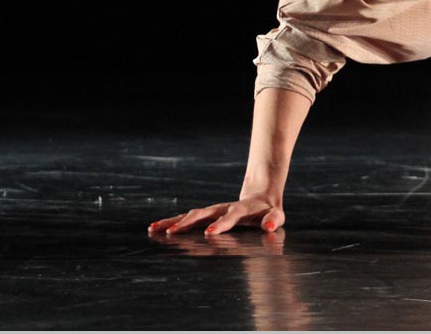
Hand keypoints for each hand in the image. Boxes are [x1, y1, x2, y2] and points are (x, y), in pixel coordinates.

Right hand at [147, 195, 283, 236]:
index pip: (230, 217)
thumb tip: (269, 226)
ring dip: (173, 222)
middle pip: (203, 214)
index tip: (210, 234)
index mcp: (239, 210)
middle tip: (171, 232)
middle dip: (187, 223)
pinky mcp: (206, 215)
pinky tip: (155, 228)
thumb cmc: (269, 211)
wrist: (260, 195)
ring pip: (190, 215)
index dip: (221, 225)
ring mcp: (212, 210)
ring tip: (154, 229)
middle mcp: (222, 208)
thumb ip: (273, 220)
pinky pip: (187, 218)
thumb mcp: (276, 216)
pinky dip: (172, 222)